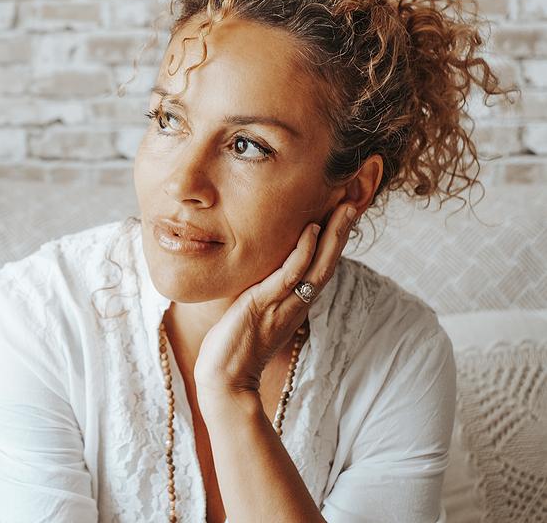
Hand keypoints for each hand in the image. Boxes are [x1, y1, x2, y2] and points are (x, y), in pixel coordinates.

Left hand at [193, 202, 357, 400]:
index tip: (343, 214)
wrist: (225, 378)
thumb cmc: (234, 346)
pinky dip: (302, 252)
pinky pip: (290, 275)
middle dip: (342, 233)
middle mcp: (295, 303)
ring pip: (317, 266)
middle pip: (327, 263)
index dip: (333, 242)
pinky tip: (311, 230)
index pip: (320, 267)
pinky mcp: (264, 305)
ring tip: (345, 209)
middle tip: (355, 202)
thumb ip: (262, 290)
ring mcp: (283, 304)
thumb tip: (259, 269)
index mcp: (294, 303)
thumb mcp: (253, 310)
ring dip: (332, 236)